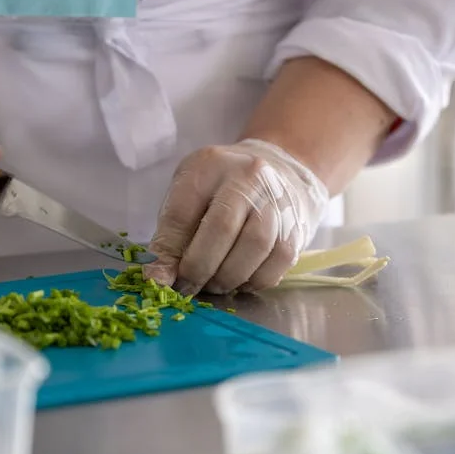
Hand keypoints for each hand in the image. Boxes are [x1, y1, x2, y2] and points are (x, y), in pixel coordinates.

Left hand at [145, 139, 329, 294]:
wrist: (278, 174)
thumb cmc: (221, 191)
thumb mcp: (188, 198)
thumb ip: (171, 237)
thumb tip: (157, 280)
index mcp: (209, 166)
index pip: (182, 212)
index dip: (169, 253)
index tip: (161, 280)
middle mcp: (248, 177)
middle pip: (221, 228)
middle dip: (200, 268)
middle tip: (188, 287)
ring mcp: (277, 200)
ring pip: (255, 245)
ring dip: (228, 277)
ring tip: (214, 284)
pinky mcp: (296, 226)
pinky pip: (278, 262)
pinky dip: (254, 280)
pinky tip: (240, 280)